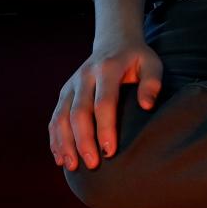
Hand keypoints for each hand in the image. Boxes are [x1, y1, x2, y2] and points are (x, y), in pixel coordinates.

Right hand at [49, 34, 161, 171]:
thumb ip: (152, 82)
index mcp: (107, 68)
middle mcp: (84, 76)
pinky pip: (54, 118)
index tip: (111, 151)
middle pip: (79, 112)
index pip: (104, 102)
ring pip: (61, 117)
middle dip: (84, 141)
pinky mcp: (64, 93)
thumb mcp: (151, 63)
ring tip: (73, 166)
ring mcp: (71, 85)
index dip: (105, 128)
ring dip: (65, 144)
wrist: (114, 41)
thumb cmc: (137, 58)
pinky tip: (60, 159)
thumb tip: (147, 106)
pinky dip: (55, 140)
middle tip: (93, 164)